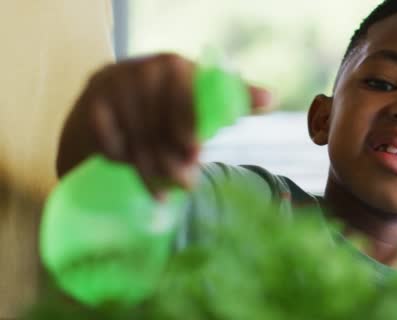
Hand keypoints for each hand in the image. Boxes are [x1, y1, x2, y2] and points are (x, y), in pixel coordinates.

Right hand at [57, 53, 271, 198]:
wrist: (110, 98)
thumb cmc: (168, 102)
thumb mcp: (200, 96)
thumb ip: (236, 97)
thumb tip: (271, 98)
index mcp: (174, 66)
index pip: (183, 98)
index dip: (189, 127)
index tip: (196, 153)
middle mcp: (141, 71)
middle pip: (159, 126)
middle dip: (173, 160)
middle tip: (187, 185)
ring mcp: (113, 88)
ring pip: (137, 141)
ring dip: (152, 172)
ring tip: (165, 193)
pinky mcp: (92, 108)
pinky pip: (113, 145)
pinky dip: (127, 166)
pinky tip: (141, 180)